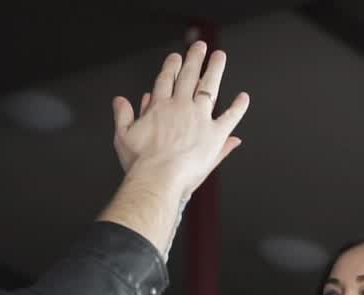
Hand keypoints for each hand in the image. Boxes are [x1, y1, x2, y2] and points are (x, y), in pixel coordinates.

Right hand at [110, 41, 247, 195]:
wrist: (158, 178)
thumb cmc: (140, 163)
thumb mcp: (123, 136)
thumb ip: (122, 115)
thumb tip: (120, 100)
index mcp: (159, 107)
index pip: (166, 80)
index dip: (172, 66)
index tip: (176, 57)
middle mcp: (181, 107)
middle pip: (189, 76)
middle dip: (194, 59)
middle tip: (200, 47)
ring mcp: (199, 118)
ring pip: (209, 87)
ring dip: (215, 70)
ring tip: (219, 57)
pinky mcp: (215, 134)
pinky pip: (230, 117)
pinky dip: (238, 107)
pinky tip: (243, 98)